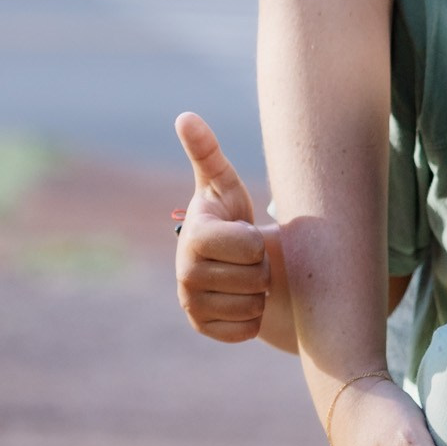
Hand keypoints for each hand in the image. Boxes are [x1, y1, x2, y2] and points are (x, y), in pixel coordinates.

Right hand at [174, 113, 269, 342]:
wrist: (228, 260)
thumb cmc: (230, 214)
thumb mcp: (224, 184)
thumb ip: (207, 152)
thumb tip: (185, 116)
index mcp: (194, 238)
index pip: (250, 247)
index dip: (257, 240)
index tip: (245, 232)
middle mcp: (185, 275)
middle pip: (256, 277)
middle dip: (261, 265)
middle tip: (248, 255)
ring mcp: (192, 304)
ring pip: (253, 305)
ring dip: (259, 290)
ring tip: (245, 273)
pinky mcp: (203, 328)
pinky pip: (246, 329)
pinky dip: (253, 317)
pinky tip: (242, 297)